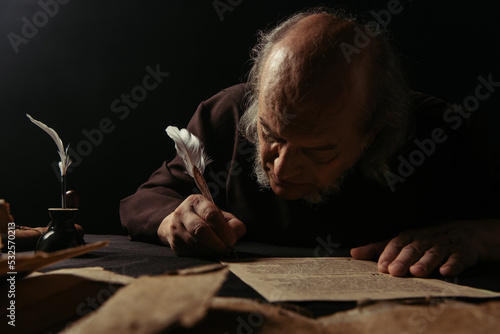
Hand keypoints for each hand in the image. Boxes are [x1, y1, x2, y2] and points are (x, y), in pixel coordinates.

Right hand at [157, 194, 245, 256]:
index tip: (232, 240)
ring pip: (196, 243)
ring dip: (211, 250)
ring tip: (221, 252)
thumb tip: (238, 231)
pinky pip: (191, 252)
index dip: (223, 229)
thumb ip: (232, 222)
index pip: (210, 214)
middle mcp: (182, 213)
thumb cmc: (204, 218)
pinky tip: (210, 253)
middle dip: (217, 242)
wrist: (177, 224)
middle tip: (226, 249)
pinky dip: (204, 255)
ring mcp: (176, 229)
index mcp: (196, 201)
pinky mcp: (175, 244)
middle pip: (200, 229)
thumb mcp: (219, 215)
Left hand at [350, 222, 479, 276]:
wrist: (462, 234)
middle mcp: (425, 240)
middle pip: (413, 250)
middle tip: (394, 272)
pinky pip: (457, 259)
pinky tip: (446, 272)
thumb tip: (353, 253)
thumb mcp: (401, 242)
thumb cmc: (425, 240)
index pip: (396, 244)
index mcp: (409, 237)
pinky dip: (452, 265)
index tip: (380, 266)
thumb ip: (378, 248)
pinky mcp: (461, 253)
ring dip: (425, 263)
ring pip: (433, 254)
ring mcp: (443, 246)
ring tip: (416, 272)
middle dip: (403, 260)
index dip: (388, 254)